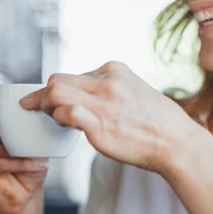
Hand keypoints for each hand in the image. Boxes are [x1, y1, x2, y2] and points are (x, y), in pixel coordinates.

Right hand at [0, 95, 48, 213]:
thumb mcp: (35, 144)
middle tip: (25, 134)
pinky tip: (37, 164)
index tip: (8, 107)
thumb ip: (31, 128)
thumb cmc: (30, 168)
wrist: (26, 197)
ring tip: (32, 152)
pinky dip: (18, 162)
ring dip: (12, 146)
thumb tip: (39, 112)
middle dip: (5, 127)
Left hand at [20, 61, 197, 174]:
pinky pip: (66, 113)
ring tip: (49, 119)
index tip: (46, 100)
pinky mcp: (100, 124)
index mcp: (113, 70)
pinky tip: (62, 127)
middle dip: (41, 96)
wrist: (176, 143)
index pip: (71, 74)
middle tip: (36, 109)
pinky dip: (58, 119)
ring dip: (45, 107)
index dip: (55, 89)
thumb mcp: (131, 91)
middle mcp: (107, 81)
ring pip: (55, 93)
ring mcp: (103, 102)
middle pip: (56, 80)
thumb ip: (106, 89)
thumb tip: (80, 96)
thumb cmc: (154, 123)